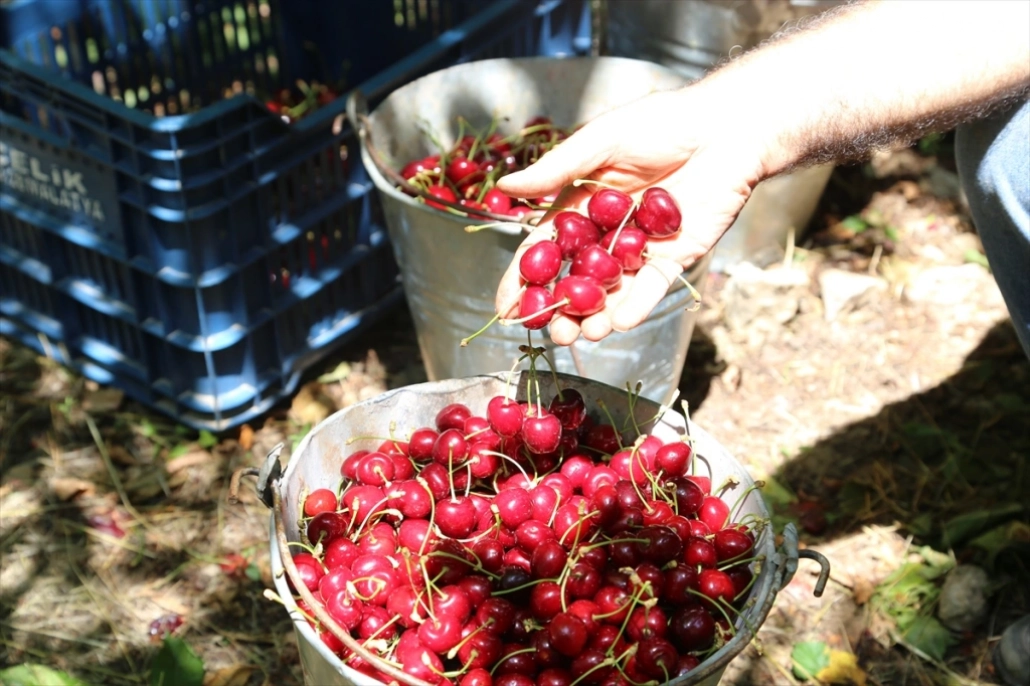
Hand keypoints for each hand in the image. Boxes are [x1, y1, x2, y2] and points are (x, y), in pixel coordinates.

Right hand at [494, 87, 769, 345]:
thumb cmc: (662, 123)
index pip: (544, 251)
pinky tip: (619, 321)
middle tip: (550, 331)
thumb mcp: (600, 141)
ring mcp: (639, 250)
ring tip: (582, 334)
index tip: (505, 308)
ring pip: (610, 292)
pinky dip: (637, 305)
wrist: (726, 128)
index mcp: (580, 207)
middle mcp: (605, 234)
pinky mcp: (674, 258)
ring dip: (594, 316)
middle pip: (574, 280)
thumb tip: (505, 186)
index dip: (523, 280)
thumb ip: (556, 170)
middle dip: (560, 309)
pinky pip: (651, 287)